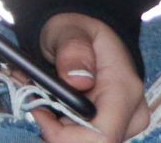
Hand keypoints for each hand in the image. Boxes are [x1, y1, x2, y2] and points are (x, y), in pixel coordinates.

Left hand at [36, 13, 147, 140]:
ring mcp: (120, 124)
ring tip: (36, 91)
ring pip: (79, 141)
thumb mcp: (70, 29)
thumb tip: (78, 81)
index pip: (102, 137)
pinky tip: (45, 101)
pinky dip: (55, 124)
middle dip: (52, 127)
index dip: (63, 135)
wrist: (86, 35)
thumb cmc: (78, 31)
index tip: (37, 110)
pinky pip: (77, 137)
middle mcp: (130, 115)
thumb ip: (73, 50)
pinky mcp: (107, 128)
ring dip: (51, 124)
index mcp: (124, 91)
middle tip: (30, 95)